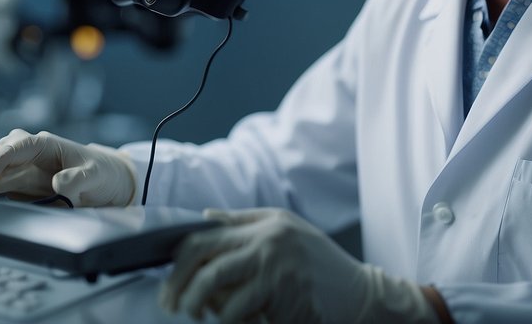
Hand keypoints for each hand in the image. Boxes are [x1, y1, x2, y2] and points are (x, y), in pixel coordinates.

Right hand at [0, 129, 135, 206]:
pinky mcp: (27, 186)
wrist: (109, 182)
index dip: (1, 156)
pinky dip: (3, 188)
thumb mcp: (96, 175)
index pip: (20, 145)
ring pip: (3, 166)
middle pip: (6, 150)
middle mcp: (34, 154)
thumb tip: (57, 184)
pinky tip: (5, 192)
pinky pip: (9, 185)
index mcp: (48, 145)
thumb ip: (78, 179)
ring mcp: (29, 170)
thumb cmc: (102, 172)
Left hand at [159, 208, 437, 323]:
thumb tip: (203, 219)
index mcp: (265, 225)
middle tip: (174, 307)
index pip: (203, 238)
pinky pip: (242, 316)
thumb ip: (244, 223)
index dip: (178, 264)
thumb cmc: (320, 263)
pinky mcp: (285, 299)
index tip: (170, 285)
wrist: (361, 294)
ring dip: (204, 310)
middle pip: (205, 265)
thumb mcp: (286, 229)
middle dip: (181, 290)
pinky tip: (236, 321)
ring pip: (219, 293)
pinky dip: (232, 322)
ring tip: (202, 316)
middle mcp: (269, 243)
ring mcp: (277, 271)